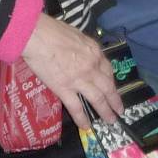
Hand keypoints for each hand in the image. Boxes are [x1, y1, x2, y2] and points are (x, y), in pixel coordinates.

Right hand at [21, 14, 123, 130]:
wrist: (38, 36)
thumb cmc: (53, 31)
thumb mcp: (77, 36)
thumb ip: (83, 48)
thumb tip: (82, 54)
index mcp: (94, 52)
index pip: (108, 70)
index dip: (111, 82)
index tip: (113, 89)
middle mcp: (91, 67)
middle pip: (108, 87)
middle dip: (115, 100)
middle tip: (120, 110)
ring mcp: (79, 79)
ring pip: (97, 99)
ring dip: (106, 111)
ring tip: (110, 120)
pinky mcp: (64, 89)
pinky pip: (76, 107)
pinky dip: (82, 118)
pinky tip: (86, 126)